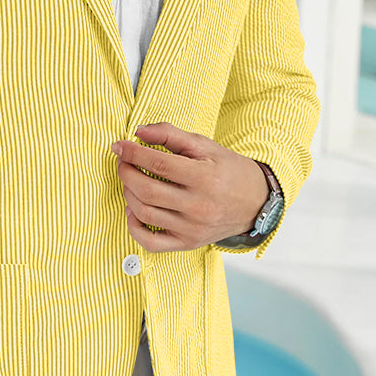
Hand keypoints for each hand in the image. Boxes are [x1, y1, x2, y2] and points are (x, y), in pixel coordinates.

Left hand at [111, 122, 269, 251]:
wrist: (255, 202)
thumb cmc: (229, 170)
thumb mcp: (205, 145)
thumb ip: (170, 135)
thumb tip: (139, 132)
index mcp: (205, 178)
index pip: (158, 164)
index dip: (133, 153)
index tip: (120, 146)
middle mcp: (198, 206)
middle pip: (147, 191)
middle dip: (126, 172)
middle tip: (123, 161)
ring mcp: (192, 228)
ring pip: (144, 213)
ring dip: (128, 193)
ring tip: (130, 180)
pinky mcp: (187, 243)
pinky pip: (150, 243)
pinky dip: (133, 227)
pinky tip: (133, 210)